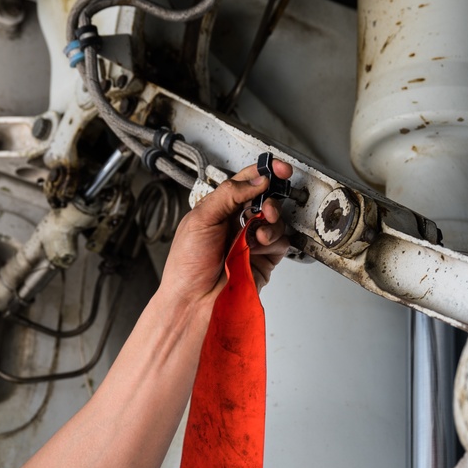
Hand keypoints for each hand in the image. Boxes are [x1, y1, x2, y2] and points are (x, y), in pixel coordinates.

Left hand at [159, 159, 292, 310]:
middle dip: (270, 198)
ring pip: (276, 219)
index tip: (277, 168)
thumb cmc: (187, 265)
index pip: (245, 183)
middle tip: (266, 205)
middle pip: (265, 199)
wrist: (195, 299)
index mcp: (219, 209)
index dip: (263, 172)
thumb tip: (256, 180)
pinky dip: (274, 240)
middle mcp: (237, 222)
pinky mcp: (264, 258)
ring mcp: (252, 240)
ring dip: (271, 221)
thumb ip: (229, 194)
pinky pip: (281, 241)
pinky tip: (260, 245)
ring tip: (259, 231)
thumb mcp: (201, 219)